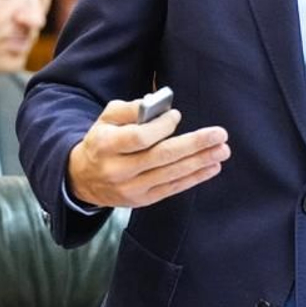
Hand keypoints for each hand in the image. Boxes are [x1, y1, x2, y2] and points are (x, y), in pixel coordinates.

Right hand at [66, 98, 229, 208]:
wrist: (83, 178)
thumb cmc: (101, 141)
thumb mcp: (106, 119)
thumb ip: (130, 109)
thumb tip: (159, 105)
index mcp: (105, 146)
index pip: (139, 137)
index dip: (161, 127)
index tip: (177, 116)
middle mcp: (117, 170)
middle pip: (161, 157)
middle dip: (194, 145)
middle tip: (219, 135)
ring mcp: (130, 189)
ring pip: (170, 174)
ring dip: (200, 162)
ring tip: (222, 150)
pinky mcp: (141, 201)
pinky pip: (172, 188)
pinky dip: (194, 178)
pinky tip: (212, 167)